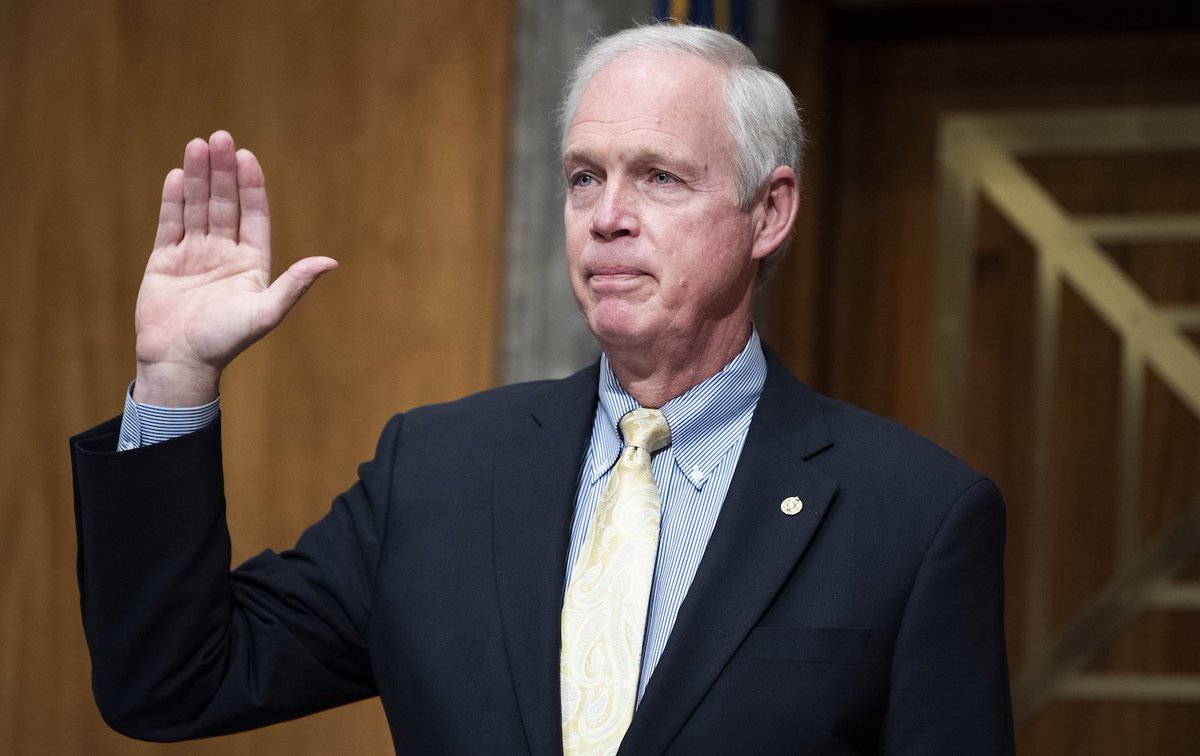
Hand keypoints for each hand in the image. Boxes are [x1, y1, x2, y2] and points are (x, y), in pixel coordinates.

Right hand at [133, 131, 336, 405]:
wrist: (180, 363)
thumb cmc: (226, 341)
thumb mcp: (266, 312)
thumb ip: (295, 284)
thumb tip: (330, 262)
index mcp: (252, 263)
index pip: (254, 215)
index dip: (251, 186)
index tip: (247, 157)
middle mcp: (224, 254)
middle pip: (224, 203)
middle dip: (221, 171)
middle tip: (220, 137)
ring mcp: (194, 255)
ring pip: (196, 207)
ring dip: (197, 177)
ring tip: (197, 145)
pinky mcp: (165, 261)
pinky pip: (170, 224)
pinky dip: (172, 200)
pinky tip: (175, 175)